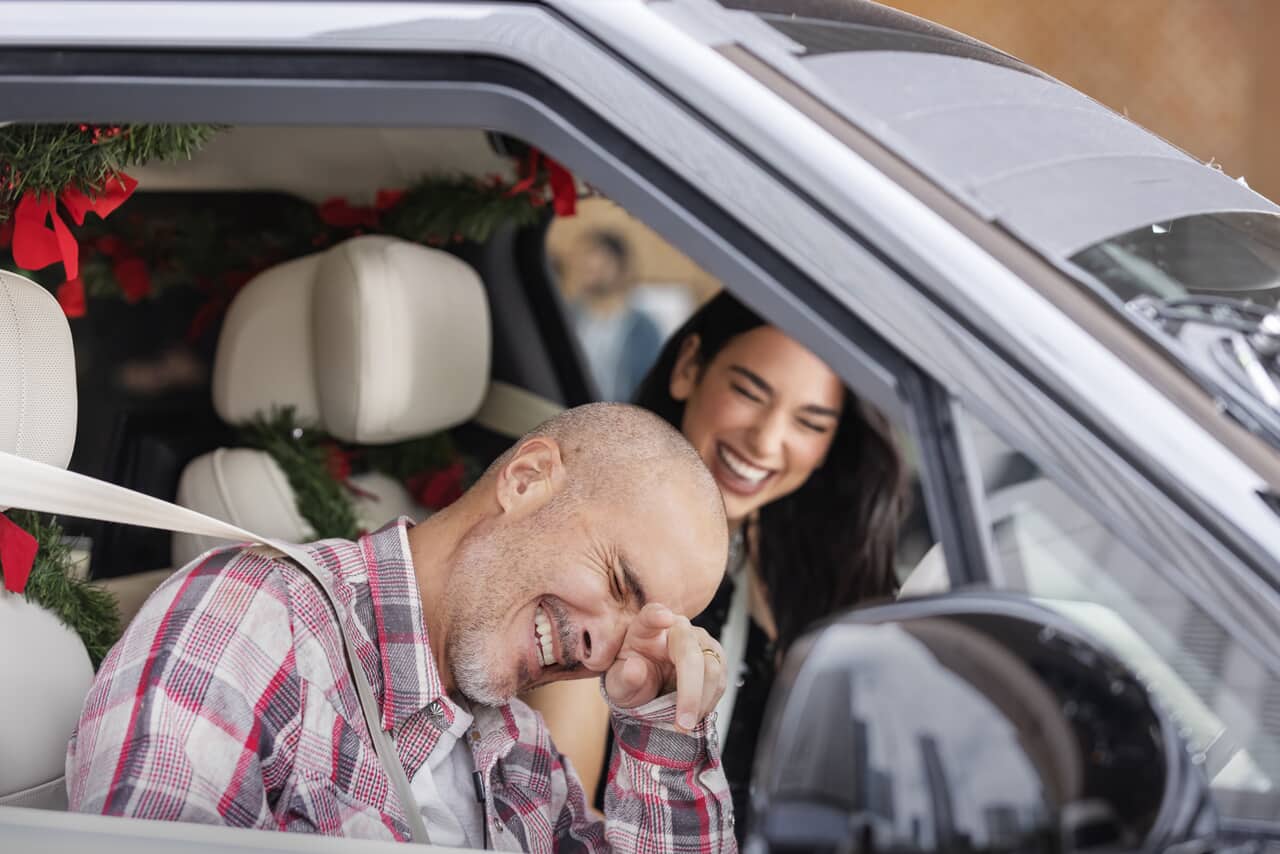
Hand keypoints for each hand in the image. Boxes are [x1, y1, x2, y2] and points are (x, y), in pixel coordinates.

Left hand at [603, 603, 726, 731]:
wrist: (646, 686)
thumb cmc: (630, 677)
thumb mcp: (618, 684)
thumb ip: (623, 678)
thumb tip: (635, 669)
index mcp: (647, 626)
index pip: (652, 615)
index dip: (658, 616)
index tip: (664, 618)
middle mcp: (678, 628)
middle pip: (691, 652)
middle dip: (690, 692)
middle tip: (682, 723)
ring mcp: (700, 641)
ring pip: (712, 668)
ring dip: (702, 702)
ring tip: (684, 725)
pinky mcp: (715, 658)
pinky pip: (721, 681)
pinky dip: (709, 703)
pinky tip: (694, 715)